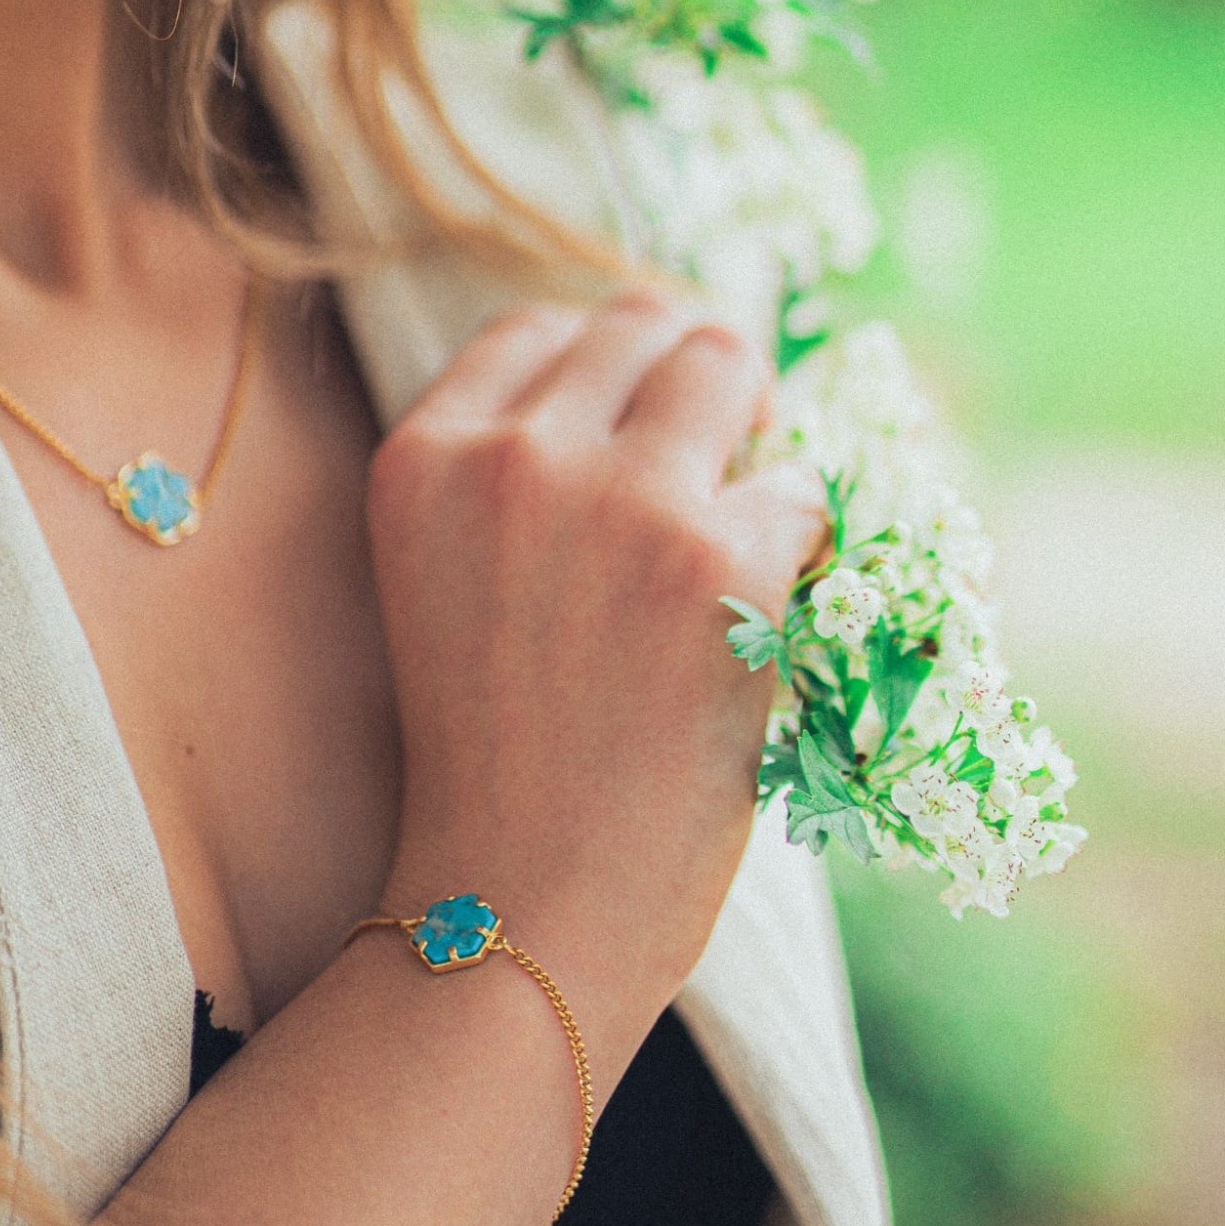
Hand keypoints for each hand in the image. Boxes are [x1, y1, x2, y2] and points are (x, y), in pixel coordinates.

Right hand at [366, 289, 827, 1066]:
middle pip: (642, 322)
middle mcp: (513, 454)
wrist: (522, 902)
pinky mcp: (720, 562)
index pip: (537, 327)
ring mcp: (620, 499)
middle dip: (691, 377)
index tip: (644, 422)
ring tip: (743, 516)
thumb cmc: (493, 754)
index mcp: (423, 456)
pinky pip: (801, 484)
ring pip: (726, 362)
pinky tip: (765, 610)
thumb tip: (657, 375)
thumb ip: (508, 473)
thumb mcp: (445, 577)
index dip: (607, 370)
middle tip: (717, 455)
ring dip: (751, 428)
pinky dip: (799, 538)